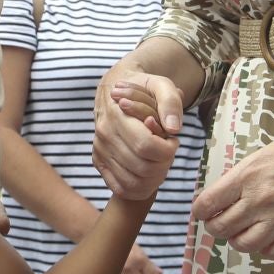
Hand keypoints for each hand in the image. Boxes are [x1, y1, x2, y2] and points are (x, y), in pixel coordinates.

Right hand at [92, 66, 183, 201]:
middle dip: (164, 163)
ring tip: (159, 160)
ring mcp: (100, 151)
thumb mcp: (160, 84)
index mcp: (117, 115)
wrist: (113, 90)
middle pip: (143, 168)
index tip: (173, 139)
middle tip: (167, 149)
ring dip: (155, 178)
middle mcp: (104, 135)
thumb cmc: (141, 88)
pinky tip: (150, 174)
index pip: (146, 146)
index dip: (168, 149)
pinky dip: (140, 188)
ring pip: (133, 183)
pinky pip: (121, 188)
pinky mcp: (99, 163)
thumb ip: (170, 102)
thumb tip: (174, 129)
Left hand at [191, 107, 273, 260]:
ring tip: (245, 232)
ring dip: (240, 241)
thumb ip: (243, 176)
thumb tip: (225, 196)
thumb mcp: (264, 153)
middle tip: (221, 224)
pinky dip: (267, 250)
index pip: (207, 204)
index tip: (202, 213)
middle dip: (216, 228)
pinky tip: (269, 239)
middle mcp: (261, 198)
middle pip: (222, 228)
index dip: (200, 212)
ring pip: (245, 245)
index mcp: (247, 175)